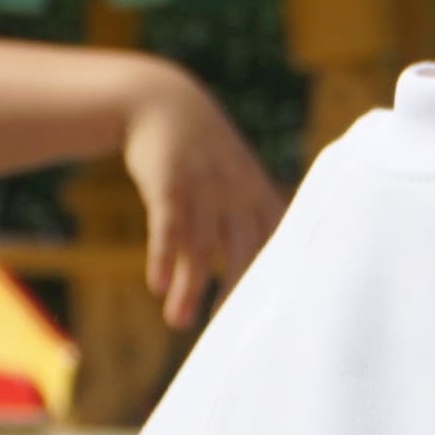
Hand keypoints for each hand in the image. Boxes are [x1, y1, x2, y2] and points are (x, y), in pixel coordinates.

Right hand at [115, 64, 282, 327]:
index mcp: (257, 191)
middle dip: (233, 293)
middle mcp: (234, 191)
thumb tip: (261, 269)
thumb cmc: (202, 151)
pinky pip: (168, 226)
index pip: (277, 240)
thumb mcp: (236, 174)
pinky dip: (163, 257)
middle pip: (242, 251)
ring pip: (200, 246)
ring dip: (189, 287)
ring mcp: (202, 186)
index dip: (276, 276)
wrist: (162, 102)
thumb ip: (249, 217)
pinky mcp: (168, 183)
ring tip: (178, 322)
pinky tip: (157, 286)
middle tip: (225, 332)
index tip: (274, 312)